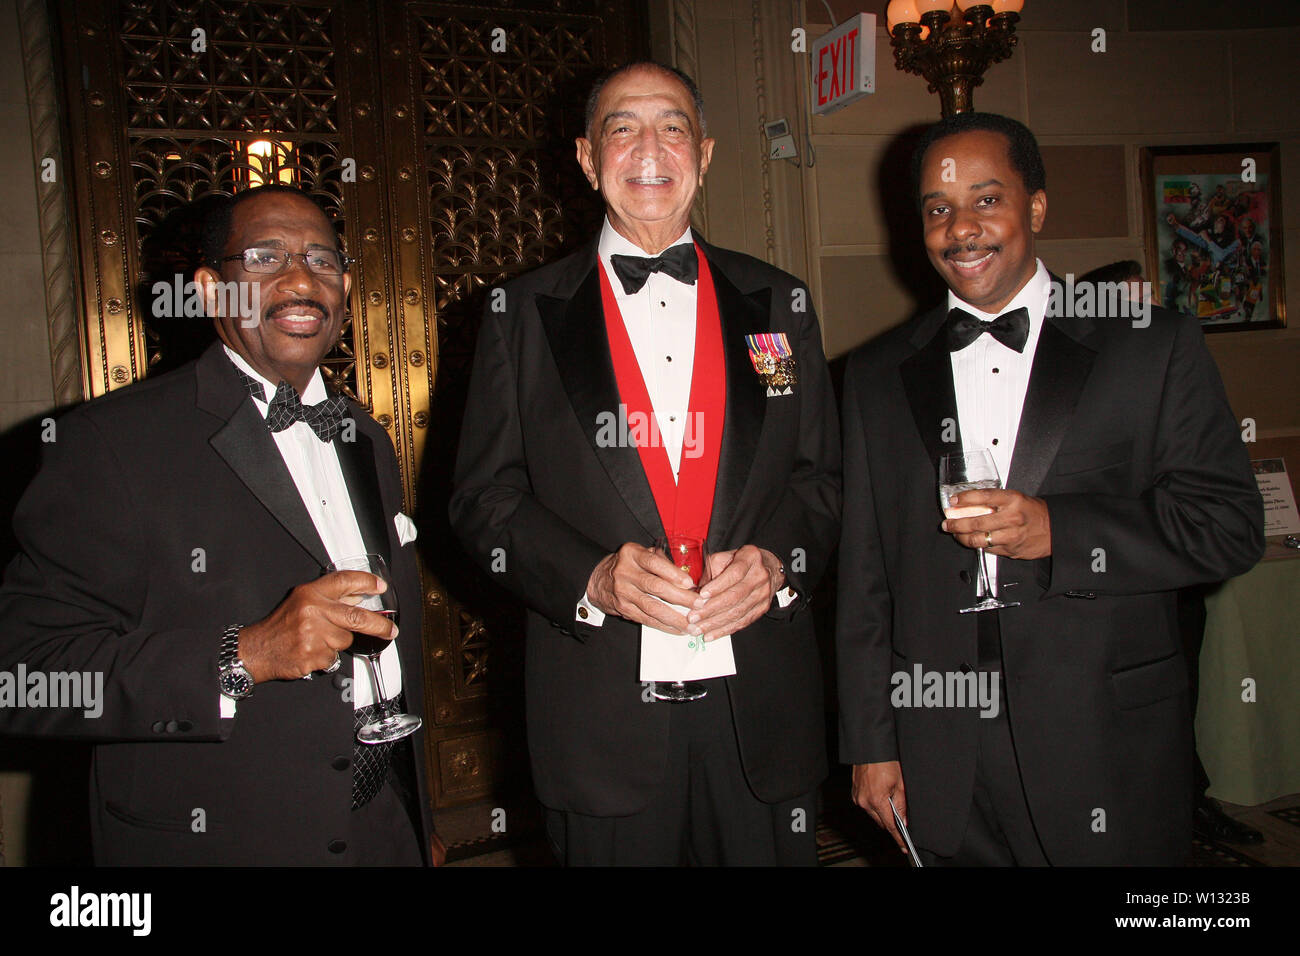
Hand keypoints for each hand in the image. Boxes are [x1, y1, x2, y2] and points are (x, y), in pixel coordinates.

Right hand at [237, 571, 398, 682]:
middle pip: (356, 616)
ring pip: (345, 640)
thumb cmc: (279, 626)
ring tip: (318, 640)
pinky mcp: (313, 655)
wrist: (256, 650)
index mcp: (310, 594)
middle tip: (390, 630)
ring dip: (338, 642)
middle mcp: (312, 612)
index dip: (365, 582)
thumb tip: (358, 597)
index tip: (380, 587)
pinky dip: (327, 657)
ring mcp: (313, 635)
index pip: (343, 581)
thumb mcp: (301, 601)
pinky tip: (311, 651)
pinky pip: (334, 657)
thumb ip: (330, 598)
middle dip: (379, 625)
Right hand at [586, 543, 699, 633]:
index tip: (690, 583)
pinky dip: (664, 625)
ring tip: (692, 624)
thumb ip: (660, 560)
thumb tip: (687, 575)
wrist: (597, 580)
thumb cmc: (626, 565)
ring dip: (675, 617)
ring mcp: (623, 592)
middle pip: (656, 587)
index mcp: (632, 554)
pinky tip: (677, 629)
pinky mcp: (623, 609)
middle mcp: (625, 572)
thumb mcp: (639, 554)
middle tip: (699, 604)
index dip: (672, 573)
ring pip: (652, 607)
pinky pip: (646, 619)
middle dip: (681, 598)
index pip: (653, 562)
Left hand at [688, 545, 783, 640]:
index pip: (734, 574)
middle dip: (711, 609)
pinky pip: (742, 622)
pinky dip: (725, 630)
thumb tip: (692, 590)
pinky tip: (711, 634)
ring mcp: (763, 594)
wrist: (769, 567)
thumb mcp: (725, 557)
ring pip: (738, 612)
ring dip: (715, 623)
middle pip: (735, 596)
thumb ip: (710, 571)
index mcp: (750, 557)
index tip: (701, 595)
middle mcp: (759, 576)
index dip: (717, 586)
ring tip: (698, 629)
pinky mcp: (762, 608)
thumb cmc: (741, 561)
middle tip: (693, 617)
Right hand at [852, 761, 908, 854]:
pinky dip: (874, 804)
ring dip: (882, 811)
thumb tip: (903, 820)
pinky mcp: (854, 793)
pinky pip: (866, 805)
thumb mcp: (899, 784)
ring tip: (889, 797)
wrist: (869, 748)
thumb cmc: (885, 762)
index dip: (898, 837)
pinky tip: (880, 794)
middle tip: (900, 813)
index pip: (890, 826)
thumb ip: (901, 805)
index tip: (903, 846)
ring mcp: (858, 798)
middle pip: (881, 821)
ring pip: (873, 814)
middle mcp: (864, 801)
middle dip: (891, 821)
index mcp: (877, 800)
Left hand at [941, 488, 1051, 559]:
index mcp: (1013, 500)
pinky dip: (977, 545)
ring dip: (962, 537)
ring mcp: (1011, 536)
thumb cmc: (1033, 512)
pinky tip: (972, 540)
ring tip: (955, 533)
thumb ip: (994, 500)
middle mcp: (1012, 518)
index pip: (983, 497)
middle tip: (947, 523)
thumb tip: (967, 502)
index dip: (964, 499)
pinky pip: (988, 549)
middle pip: (975, 522)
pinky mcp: (1011, 550)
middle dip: (956, 523)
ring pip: (978, 539)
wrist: (1055, 529)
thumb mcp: (1016, 498)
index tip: (953, 501)